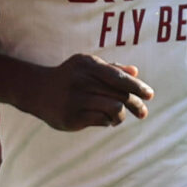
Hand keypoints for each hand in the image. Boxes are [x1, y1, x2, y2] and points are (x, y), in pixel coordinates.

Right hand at [17, 54, 153, 130]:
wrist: (36, 90)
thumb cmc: (69, 77)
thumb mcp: (87, 67)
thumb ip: (111, 68)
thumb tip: (135, 71)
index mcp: (88, 64)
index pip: (119, 77)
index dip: (137, 86)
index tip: (150, 95)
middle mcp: (82, 80)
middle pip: (119, 94)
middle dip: (135, 104)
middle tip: (143, 112)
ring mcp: (76, 99)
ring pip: (113, 109)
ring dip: (121, 116)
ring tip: (119, 118)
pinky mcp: (71, 116)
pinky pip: (101, 120)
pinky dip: (108, 122)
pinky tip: (106, 121)